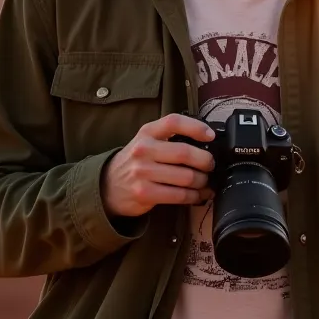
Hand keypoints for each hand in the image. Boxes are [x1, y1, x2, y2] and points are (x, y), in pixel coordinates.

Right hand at [101, 113, 215, 217]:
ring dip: (202, 182)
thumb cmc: (136, 162)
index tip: (210, 136)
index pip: (174, 122)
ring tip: (205, 182)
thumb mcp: (146, 141)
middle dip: (206, 161)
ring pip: (186, 176)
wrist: (108, 185)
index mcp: (147, 132)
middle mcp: (143, 150)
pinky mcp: (145, 193)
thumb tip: (206, 144)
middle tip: (211, 166)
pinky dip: (194, 196)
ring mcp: (143, 172)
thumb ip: (169, 138)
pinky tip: (197, 195)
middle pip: (185, 153)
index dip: (196, 127)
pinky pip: (179, 195)